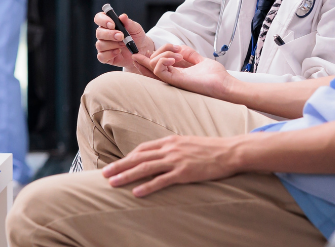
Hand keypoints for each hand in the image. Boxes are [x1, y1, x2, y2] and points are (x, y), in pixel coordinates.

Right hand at [94, 12, 156, 76]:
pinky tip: (118, 52)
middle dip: (110, 34)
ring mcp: (103, 46)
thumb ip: (129, 23)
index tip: (112, 24)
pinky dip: (110, 54)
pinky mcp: (105, 57)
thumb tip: (123, 16)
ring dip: (112, 45)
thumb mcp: (136, 28)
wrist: (142, 51)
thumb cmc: (137, 37)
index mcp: (108, 24)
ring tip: (124, 45)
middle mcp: (103, 34)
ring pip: (100, 45)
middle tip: (121, 36)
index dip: (103, 20)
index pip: (99, 18)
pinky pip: (101, 56)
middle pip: (98, 32)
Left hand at [101, 133, 239, 196]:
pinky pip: (162, 180)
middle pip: (138, 157)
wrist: (229, 151)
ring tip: (113, 183)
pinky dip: (147, 186)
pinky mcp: (184, 173)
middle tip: (105, 174)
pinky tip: (136, 192)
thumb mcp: (188, 144)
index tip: (116, 164)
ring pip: (145, 168)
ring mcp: (176, 160)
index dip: (128, 157)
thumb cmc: (210, 149)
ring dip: (127, 175)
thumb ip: (173, 148)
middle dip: (120, 165)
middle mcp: (169, 149)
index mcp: (169, 141)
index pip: (142, 149)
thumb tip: (161, 155)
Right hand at [149, 44, 234, 100]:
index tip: (142, 51)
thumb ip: (189, 54)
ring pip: (153, 66)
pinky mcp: (176, 81)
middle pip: (151, 65)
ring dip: (162, 54)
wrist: (225, 84)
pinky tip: (173, 59)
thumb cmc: (216, 76)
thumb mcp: (200, 60)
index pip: (156, 65)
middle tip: (170, 49)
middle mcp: (172, 76)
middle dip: (153, 53)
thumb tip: (179, 47)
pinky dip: (162, 61)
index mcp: (176, 72)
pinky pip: (158, 71)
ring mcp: (173, 79)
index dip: (148, 58)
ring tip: (177, 54)